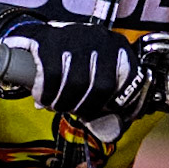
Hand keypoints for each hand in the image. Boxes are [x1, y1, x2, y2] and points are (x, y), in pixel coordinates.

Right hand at [0, 19, 140, 120]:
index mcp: (118, 46)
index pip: (131, 78)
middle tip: (76, 111)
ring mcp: (75, 37)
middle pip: (102, 86)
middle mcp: (100, 38)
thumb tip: (114, 130)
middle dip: (88, 108)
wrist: (37, 37)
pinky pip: (52, 77)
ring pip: (76, 83)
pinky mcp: (49, 41)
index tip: (108, 116)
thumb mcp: (94, 73)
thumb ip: (106, 99)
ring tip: (58, 105)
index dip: (121, 104)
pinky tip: (44, 98)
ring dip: (65, 104)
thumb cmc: (71, 61)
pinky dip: (47, 95)